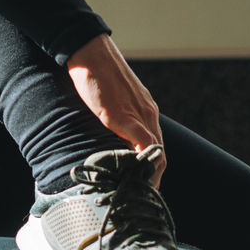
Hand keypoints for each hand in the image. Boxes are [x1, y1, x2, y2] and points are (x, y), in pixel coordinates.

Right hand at [66, 32, 165, 186]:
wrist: (89, 52)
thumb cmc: (97, 72)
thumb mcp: (112, 98)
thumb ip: (117, 116)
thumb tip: (110, 134)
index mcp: (146, 110)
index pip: (157, 146)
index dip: (153, 168)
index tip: (144, 185)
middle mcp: (148, 113)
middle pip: (160, 153)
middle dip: (154, 178)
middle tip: (144, 198)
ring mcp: (138, 114)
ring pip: (155, 151)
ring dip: (150, 175)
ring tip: (140, 193)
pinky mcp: (123, 116)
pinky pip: (141, 143)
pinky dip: (141, 162)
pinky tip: (134, 176)